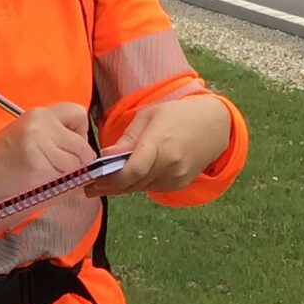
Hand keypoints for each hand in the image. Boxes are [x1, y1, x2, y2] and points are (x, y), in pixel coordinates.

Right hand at [0, 102, 94, 208]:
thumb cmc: (2, 158)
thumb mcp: (29, 133)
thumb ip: (56, 134)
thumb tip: (88, 151)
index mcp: (40, 114)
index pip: (79, 114)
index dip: (79, 133)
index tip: (68, 145)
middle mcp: (43, 125)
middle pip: (83, 145)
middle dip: (77, 160)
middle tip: (55, 166)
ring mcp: (42, 146)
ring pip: (78, 164)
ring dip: (68, 174)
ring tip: (45, 173)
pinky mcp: (41, 169)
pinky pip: (67, 179)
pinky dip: (60, 185)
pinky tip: (41, 181)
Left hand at [90, 93, 231, 197]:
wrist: (213, 125)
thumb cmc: (177, 115)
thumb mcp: (149, 116)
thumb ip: (127, 139)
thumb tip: (105, 156)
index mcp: (160, 143)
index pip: (131, 171)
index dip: (109, 180)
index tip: (92, 180)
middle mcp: (170, 164)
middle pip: (132, 184)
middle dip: (109, 186)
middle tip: (90, 186)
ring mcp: (176, 177)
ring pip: (139, 188)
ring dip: (122, 186)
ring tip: (104, 182)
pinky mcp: (179, 184)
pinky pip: (151, 188)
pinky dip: (137, 184)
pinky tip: (128, 178)